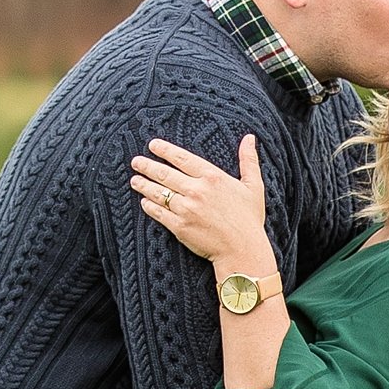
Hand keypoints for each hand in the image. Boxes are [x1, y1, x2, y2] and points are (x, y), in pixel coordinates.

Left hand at [131, 131, 276, 280]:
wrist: (242, 250)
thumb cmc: (249, 219)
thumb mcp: (253, 186)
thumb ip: (248, 160)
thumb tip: (249, 137)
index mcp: (212, 177)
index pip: (182, 158)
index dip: (165, 150)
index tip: (152, 145)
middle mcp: (196, 190)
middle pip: (165, 174)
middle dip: (147, 166)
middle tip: (136, 162)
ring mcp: (186, 209)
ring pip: (158, 192)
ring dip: (144, 185)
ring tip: (134, 180)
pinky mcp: (179, 226)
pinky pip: (159, 213)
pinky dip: (149, 206)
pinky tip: (143, 202)